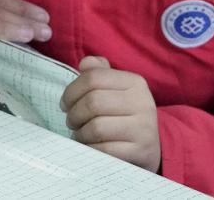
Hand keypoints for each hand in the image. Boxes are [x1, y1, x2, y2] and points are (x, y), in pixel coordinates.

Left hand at [60, 56, 160, 172]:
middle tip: (71, 121)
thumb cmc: (123, 114)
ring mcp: (143, 128)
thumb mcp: (115, 89)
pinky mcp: (141, 150)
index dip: (71, 91)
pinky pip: (104, 149)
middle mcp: (142, 102)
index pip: (93, 77)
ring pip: (97, 127)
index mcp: (134, 82)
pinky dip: (90, 148)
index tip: (65, 104)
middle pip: (93, 102)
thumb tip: (84, 63)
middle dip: (74, 114)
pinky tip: (89, 146)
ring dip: (80, 133)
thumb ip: (98, 72)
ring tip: (79, 134)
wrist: (149, 146)